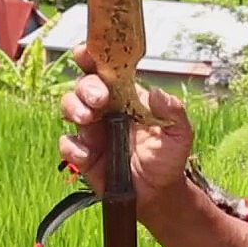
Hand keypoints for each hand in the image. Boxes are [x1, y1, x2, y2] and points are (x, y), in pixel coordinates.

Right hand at [57, 43, 194, 206]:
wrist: (158, 193)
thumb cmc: (168, 158)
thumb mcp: (180, 134)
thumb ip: (173, 112)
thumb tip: (157, 93)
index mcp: (127, 96)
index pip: (107, 69)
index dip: (92, 57)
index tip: (86, 53)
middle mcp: (106, 108)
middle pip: (84, 85)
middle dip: (87, 87)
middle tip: (99, 99)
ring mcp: (92, 130)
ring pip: (70, 107)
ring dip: (73, 108)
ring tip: (87, 118)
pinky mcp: (83, 154)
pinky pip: (67, 144)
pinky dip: (73, 147)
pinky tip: (87, 155)